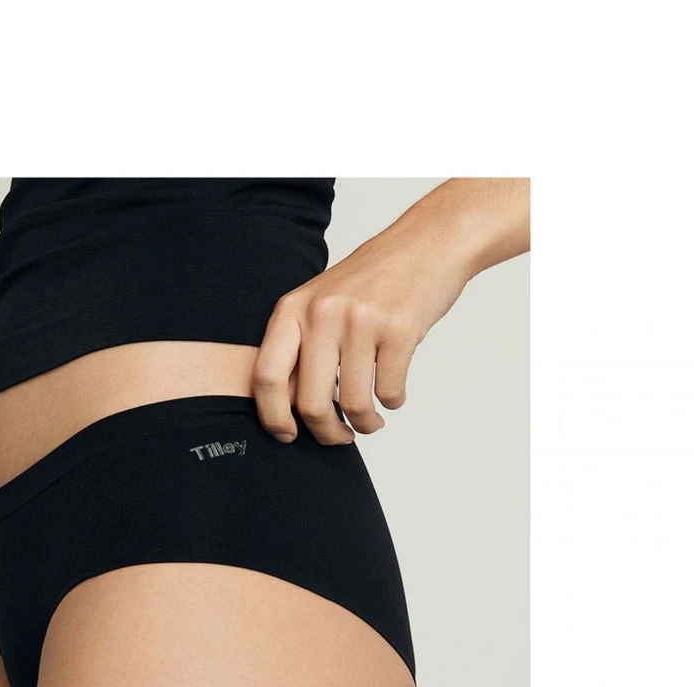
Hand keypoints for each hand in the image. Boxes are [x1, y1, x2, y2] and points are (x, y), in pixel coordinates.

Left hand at [252, 178, 529, 444]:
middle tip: (338, 437)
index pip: (265, 376)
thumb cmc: (371, 280)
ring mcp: (360, 321)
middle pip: (310, 402)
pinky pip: (389, 391)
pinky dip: (392, 402)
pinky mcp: (399, 330)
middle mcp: (322, 313)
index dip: (272, 417)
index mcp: (293, 309)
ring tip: (371, 422)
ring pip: (354, 403)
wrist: (428, 242)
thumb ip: (300, 346)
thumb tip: (287, 411)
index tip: (287, 435)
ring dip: (365, 424)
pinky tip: (392, 395)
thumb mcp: (320, 302)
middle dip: (326, 433)